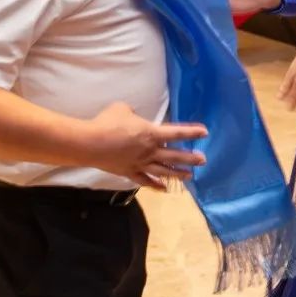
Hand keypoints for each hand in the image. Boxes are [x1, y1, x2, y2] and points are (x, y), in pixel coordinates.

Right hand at [86, 102, 207, 190]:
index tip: (204, 132)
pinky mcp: (129, 172)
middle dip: (190, 158)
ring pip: (163, 171)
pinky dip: (156, 185)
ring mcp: (140, 164)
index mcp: (151, 133)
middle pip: (174, 156)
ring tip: (190, 175)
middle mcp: (150, 151)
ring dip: (178, 173)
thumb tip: (134, 117)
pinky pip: (145, 181)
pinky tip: (164, 188)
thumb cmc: (107, 122)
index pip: (176, 133)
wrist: (90, 143)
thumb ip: (133, 113)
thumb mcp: (123, 108)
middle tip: (203, 160)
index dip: (191, 132)